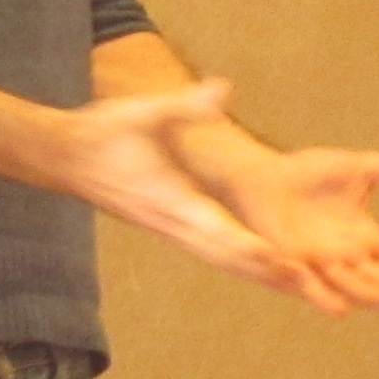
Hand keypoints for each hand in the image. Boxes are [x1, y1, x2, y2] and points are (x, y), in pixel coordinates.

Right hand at [54, 80, 320, 298]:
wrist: (65, 158)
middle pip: (231, 259)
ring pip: (223, 261)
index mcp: (176, 202)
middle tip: (313, 290)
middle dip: (271, 275)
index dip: (257, 251)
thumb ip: (186, 105)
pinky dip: (241, 263)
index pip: (223, 234)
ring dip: (260, 275)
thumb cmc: (104, 133)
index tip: (289, 265)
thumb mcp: (145, 113)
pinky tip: (263, 268)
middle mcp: (177, 224)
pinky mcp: (170, 227)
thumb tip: (224, 88)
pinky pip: (212, 253)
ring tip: (301, 289)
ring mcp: (172, 230)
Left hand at [224, 146, 378, 317]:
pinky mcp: (291, 260)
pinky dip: (325, 296)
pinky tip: (341, 310)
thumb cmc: (313, 177)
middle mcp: (349, 261)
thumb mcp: (362, 170)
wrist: (264, 179)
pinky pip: (310, 283)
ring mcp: (320, 264)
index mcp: (370, 243)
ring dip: (377, 295)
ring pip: (354, 287)